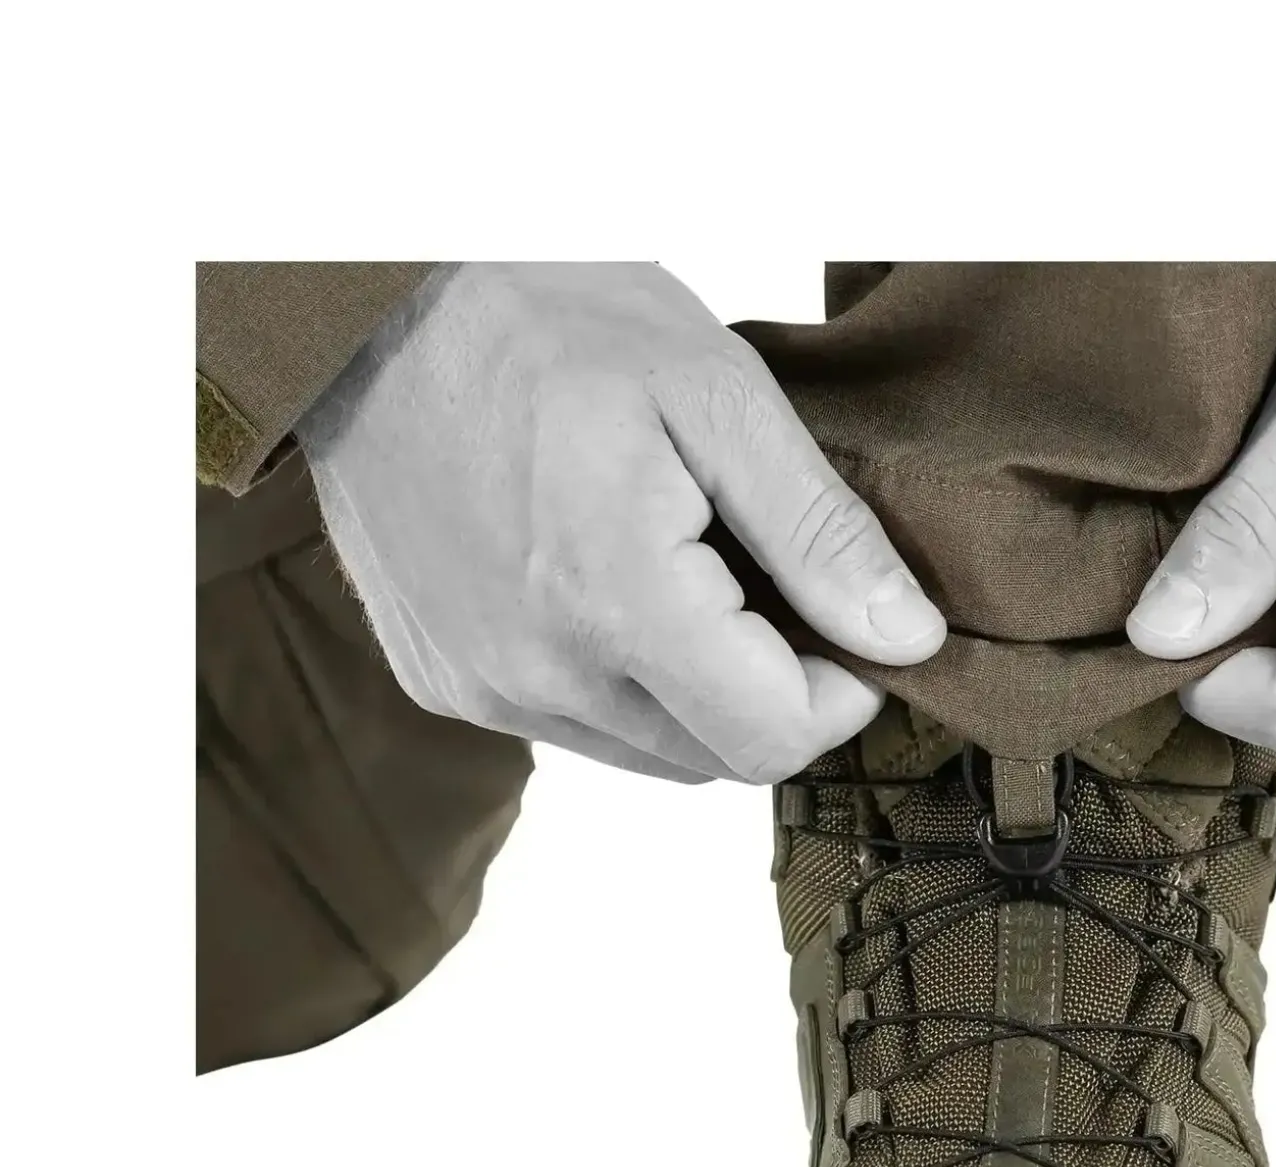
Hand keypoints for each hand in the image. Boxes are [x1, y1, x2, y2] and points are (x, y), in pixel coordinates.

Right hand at [299, 262, 945, 783]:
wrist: (366, 297)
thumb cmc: (545, 313)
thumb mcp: (717, 394)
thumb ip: (820, 533)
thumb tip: (906, 638)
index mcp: (613, 601)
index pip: (772, 738)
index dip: (836, 693)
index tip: (842, 623)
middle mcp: (537, 672)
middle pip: (717, 757)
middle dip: (770, 689)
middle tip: (764, 579)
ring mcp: (481, 686)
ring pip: (650, 751)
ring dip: (696, 692)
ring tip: (684, 571)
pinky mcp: (443, 682)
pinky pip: (574, 725)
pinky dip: (617, 679)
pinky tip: (605, 584)